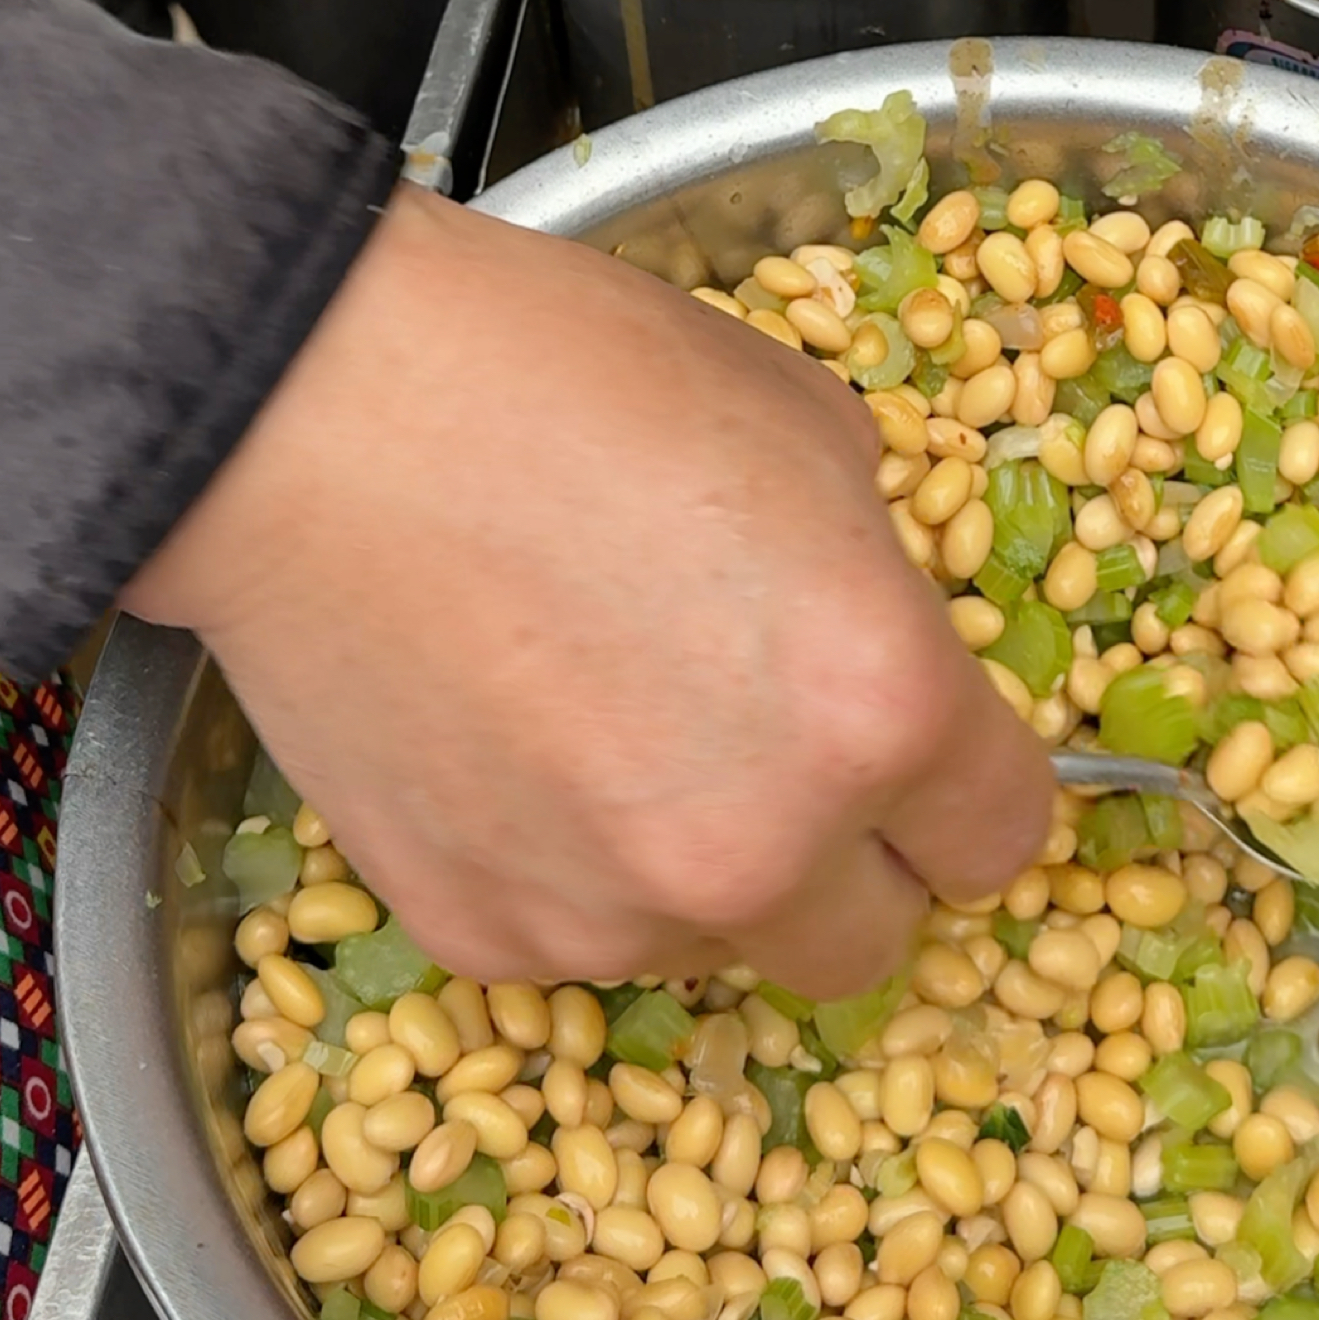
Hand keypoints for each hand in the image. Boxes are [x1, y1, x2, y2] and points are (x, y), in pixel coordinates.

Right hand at [126, 186, 1051, 992]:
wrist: (314, 415)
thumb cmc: (563, 375)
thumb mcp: (806, 427)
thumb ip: (877, 577)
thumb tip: (876, 636)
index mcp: (878, 706)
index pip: (1003, 838)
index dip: (968, 788)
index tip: (929, 758)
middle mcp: (763, 847)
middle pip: (872, 942)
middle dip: (848, 860)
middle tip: (774, 751)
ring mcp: (613, 911)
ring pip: (714, 944)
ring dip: (698, 867)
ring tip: (608, 718)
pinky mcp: (482, 933)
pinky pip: (573, 936)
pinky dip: (565, 868)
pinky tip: (511, 739)